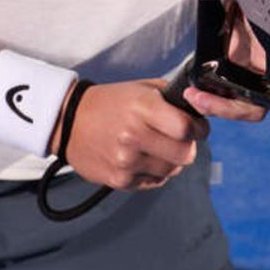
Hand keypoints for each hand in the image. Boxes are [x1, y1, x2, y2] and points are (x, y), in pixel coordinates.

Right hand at [56, 79, 208, 190]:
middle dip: (188, 146)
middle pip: (185, 154)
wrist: (70, 122)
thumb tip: (198, 108)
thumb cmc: (109, 102)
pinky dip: (156, 172)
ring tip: (159, 147)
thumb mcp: (140, 87)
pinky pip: (155, 182)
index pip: (186, 128)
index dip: (199, 128)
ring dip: (172, 160)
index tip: (198, 127)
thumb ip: (170, 96)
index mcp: (142, 108)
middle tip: (181, 139)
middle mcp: (134, 136)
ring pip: (172, 170)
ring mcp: (126, 161)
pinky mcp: (120, 180)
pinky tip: (144, 157)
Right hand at [165, 0, 269, 141]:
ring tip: (230, 106)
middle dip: (218, 106)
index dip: (208, 99)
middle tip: (197, 98)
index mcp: (234, 58)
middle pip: (235, 103)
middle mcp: (252, 72)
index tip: (191, 94)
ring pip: (259, 108)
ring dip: (243, 113)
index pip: (219, 88)